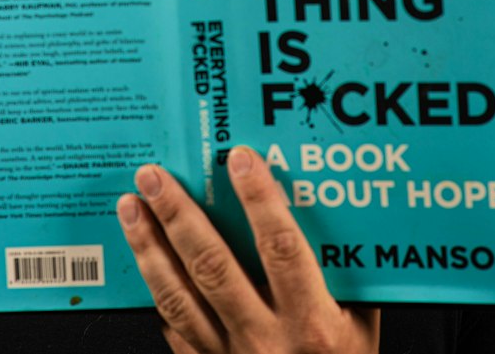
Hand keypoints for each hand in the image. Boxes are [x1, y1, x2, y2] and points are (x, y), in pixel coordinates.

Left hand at [116, 145, 379, 353]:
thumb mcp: (362, 326)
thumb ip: (345, 272)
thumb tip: (336, 208)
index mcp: (311, 323)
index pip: (280, 248)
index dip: (258, 200)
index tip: (238, 159)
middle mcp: (265, 340)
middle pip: (212, 265)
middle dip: (178, 214)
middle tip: (155, 175)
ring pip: (178, 295)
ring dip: (150, 247)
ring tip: (132, 208)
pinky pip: (173, 329)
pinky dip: (155, 292)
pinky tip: (141, 263)